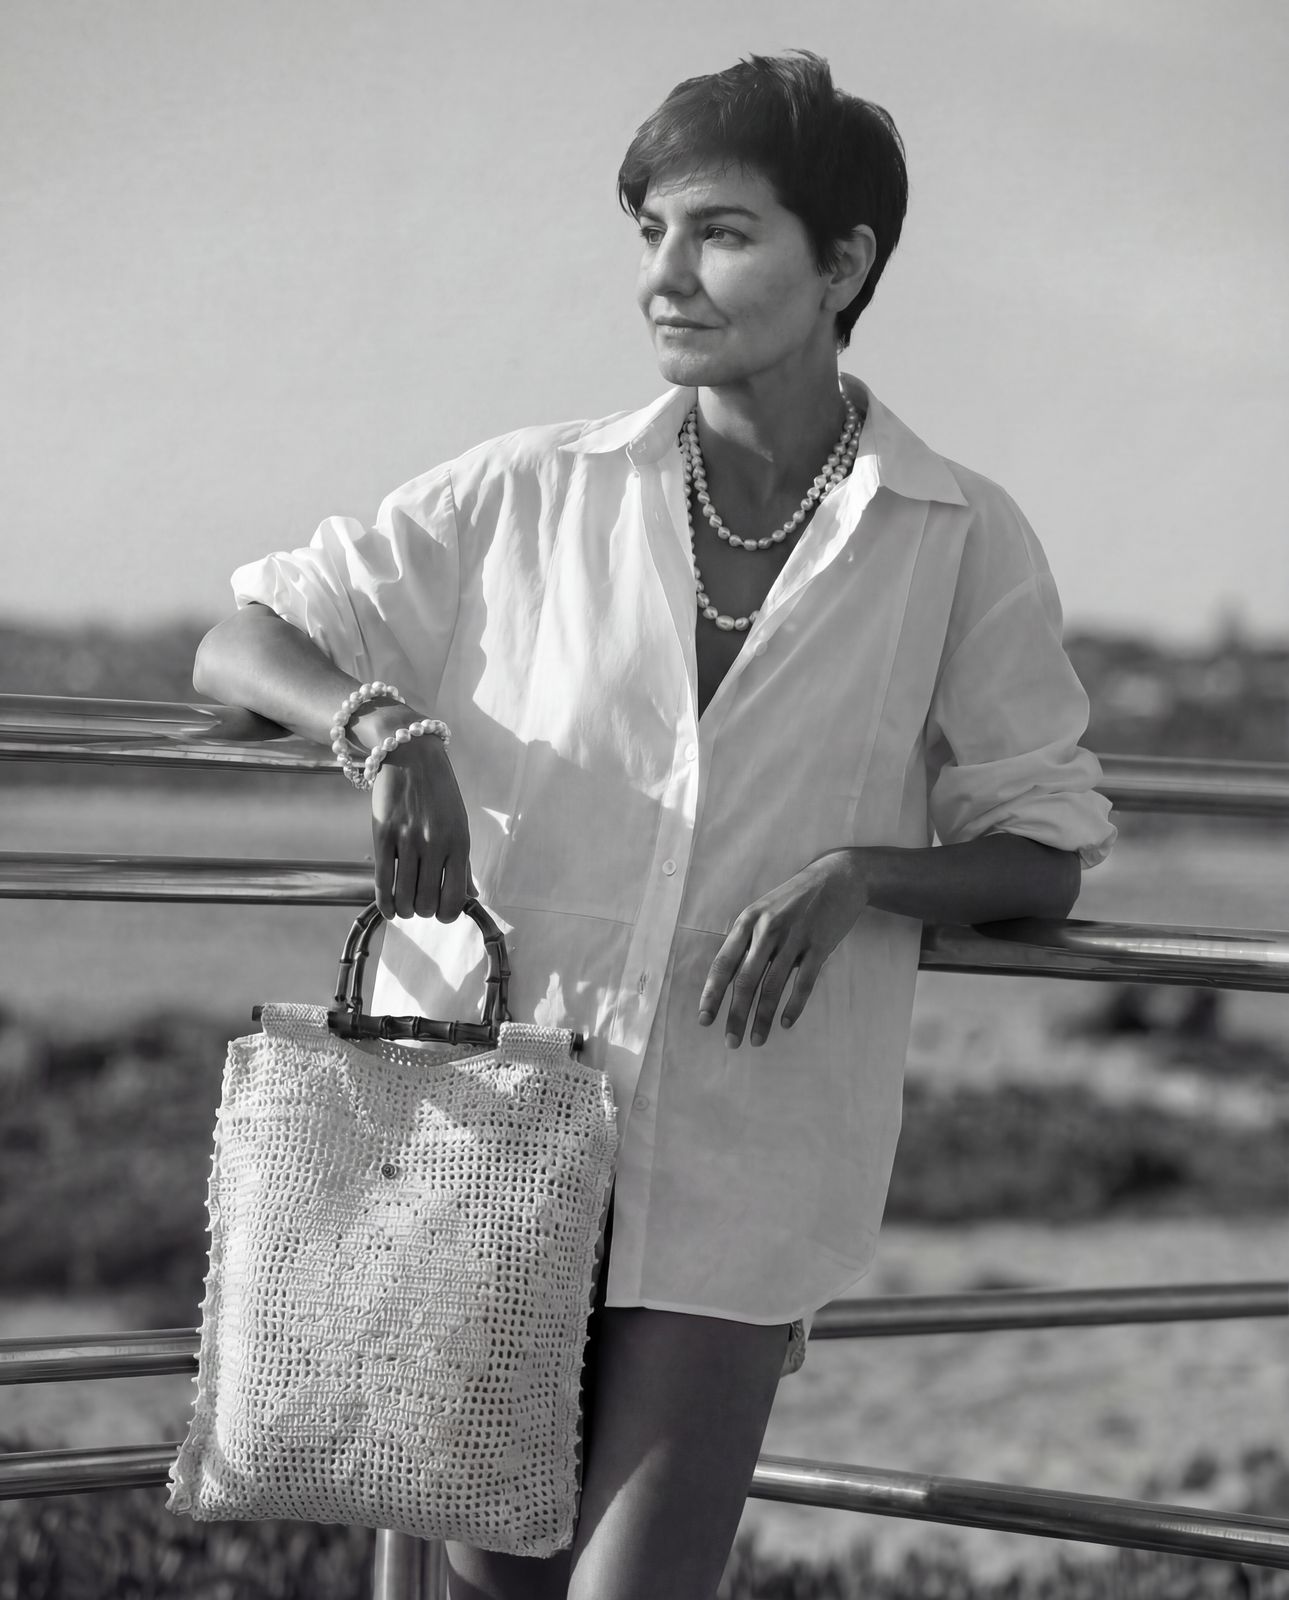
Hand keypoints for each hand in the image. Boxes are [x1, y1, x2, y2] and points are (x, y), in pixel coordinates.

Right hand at [369, 734, 475, 921]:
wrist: (412, 756)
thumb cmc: (439, 793)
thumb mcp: (460, 825)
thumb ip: (463, 863)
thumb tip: (471, 897)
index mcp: (459, 843)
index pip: (455, 898)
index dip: (447, 914)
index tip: (441, 912)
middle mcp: (435, 844)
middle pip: (427, 903)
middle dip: (423, 912)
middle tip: (420, 905)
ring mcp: (408, 840)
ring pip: (404, 897)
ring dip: (405, 909)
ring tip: (405, 906)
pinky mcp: (383, 834)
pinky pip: (382, 881)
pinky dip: (385, 903)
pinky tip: (389, 908)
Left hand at [698, 850, 867, 1047]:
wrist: (838, 877)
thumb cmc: (795, 898)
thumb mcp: (763, 910)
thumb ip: (747, 940)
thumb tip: (728, 978)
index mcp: (748, 921)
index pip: (724, 963)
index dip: (712, 994)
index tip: (705, 1019)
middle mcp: (768, 929)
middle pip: (746, 981)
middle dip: (736, 1015)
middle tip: (731, 1042)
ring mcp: (795, 937)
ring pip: (773, 986)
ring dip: (762, 1017)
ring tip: (756, 1040)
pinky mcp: (820, 945)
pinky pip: (803, 982)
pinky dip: (793, 1006)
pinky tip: (785, 1023)